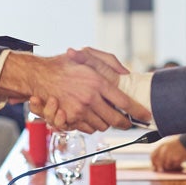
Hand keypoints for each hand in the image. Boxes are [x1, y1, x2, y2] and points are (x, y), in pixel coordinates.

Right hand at [0, 50, 149, 133]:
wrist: (39, 75)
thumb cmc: (65, 64)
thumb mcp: (88, 55)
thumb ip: (110, 62)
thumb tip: (126, 73)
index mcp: (98, 82)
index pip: (125, 102)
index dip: (138, 112)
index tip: (146, 116)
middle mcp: (90, 98)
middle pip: (116, 120)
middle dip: (125, 124)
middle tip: (128, 123)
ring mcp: (79, 110)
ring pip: (102, 126)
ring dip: (106, 123)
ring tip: (105, 114)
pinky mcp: (69, 119)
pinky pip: (88, 129)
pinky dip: (92, 125)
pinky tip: (91, 116)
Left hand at [150, 137, 185, 171]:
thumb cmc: (179, 144)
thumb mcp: (168, 144)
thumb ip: (161, 151)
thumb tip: (156, 163)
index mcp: (161, 145)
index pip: (152, 156)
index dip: (153, 162)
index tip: (155, 166)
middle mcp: (164, 150)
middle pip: (158, 163)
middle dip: (160, 168)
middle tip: (162, 170)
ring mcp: (170, 155)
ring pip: (166, 166)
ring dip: (170, 166)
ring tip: (175, 163)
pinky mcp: (177, 159)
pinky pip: (174, 167)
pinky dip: (176, 167)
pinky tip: (180, 164)